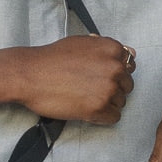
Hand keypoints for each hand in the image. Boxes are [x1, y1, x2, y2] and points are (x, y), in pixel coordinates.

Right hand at [20, 36, 134, 124]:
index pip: (129, 67)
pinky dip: (101, 117)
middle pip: (127, 86)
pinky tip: (85, 109)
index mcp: (113, 49)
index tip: (97, 76)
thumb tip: (131, 53)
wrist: (29, 75)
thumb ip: (107, 49)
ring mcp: (108, 88)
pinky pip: (114, 117)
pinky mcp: (99, 108)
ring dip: (106, 103)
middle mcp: (115, 67)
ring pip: (121, 102)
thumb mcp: (82, 43)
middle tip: (88, 88)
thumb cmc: (53, 58)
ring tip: (83, 98)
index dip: (113, 73)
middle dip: (111, 89)